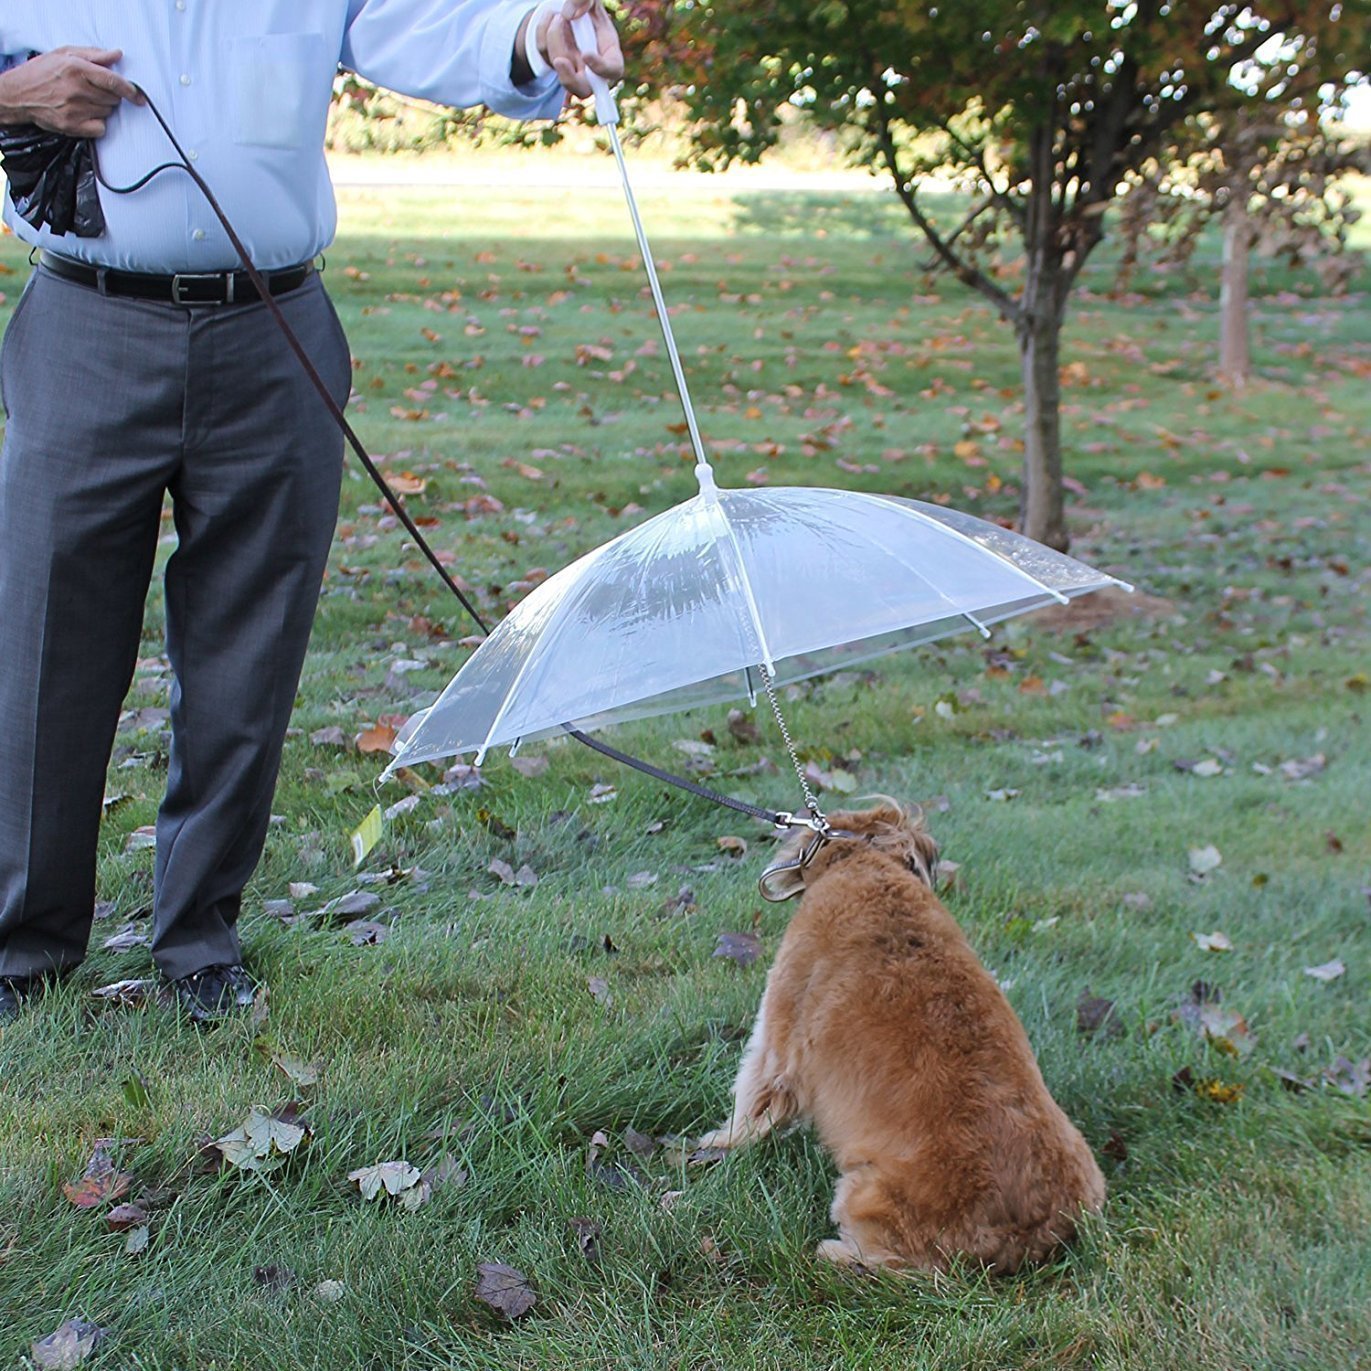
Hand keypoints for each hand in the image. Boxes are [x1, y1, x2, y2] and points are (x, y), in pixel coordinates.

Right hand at [0, 47, 142, 136]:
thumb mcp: (64, 54)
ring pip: (107, 112)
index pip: (112, 81)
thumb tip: (116, 55)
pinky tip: (85, 114)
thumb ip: (93, 55)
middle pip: (113, 98)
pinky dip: (98, 123)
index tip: (139, 96)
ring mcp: (75, 109)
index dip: (130, 90)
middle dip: (109, 95)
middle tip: (93, 90)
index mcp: (76, 69)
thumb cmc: (41, 72)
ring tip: (83, 100)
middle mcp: (76, 89)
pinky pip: (100, 128)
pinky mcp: (72, 126)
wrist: (18, 94)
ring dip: (102, 107)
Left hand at [539, 1, 623, 99]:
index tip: (586, 54)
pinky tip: (551, 17)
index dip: (601, 68)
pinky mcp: (554, 61)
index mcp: (609, 52)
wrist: (569, 6)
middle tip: (559, 61)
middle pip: (582, 89)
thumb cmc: (586, 3)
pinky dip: (543, 30)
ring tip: (559, 15)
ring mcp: (572, 67)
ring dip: (554, 36)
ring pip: (558, 66)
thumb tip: (569, 15)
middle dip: (568, 79)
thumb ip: (585, 0)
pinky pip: (543, 51)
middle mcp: (591, 66)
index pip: (612, 70)